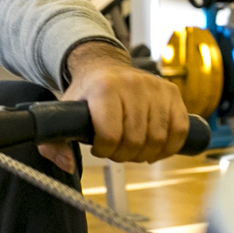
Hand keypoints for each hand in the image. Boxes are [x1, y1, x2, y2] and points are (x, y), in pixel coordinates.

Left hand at [48, 40, 187, 170]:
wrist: (104, 66)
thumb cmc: (85, 95)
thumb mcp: (64, 114)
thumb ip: (54, 143)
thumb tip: (68, 166)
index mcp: (103, 88)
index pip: (111, 135)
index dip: (104, 150)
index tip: (98, 147)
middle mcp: (132, 84)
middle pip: (136, 140)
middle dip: (124, 154)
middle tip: (116, 150)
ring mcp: (155, 87)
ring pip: (158, 138)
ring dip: (145, 153)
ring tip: (133, 148)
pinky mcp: (172, 92)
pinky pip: (179, 129)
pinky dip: (170, 146)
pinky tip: (156, 148)